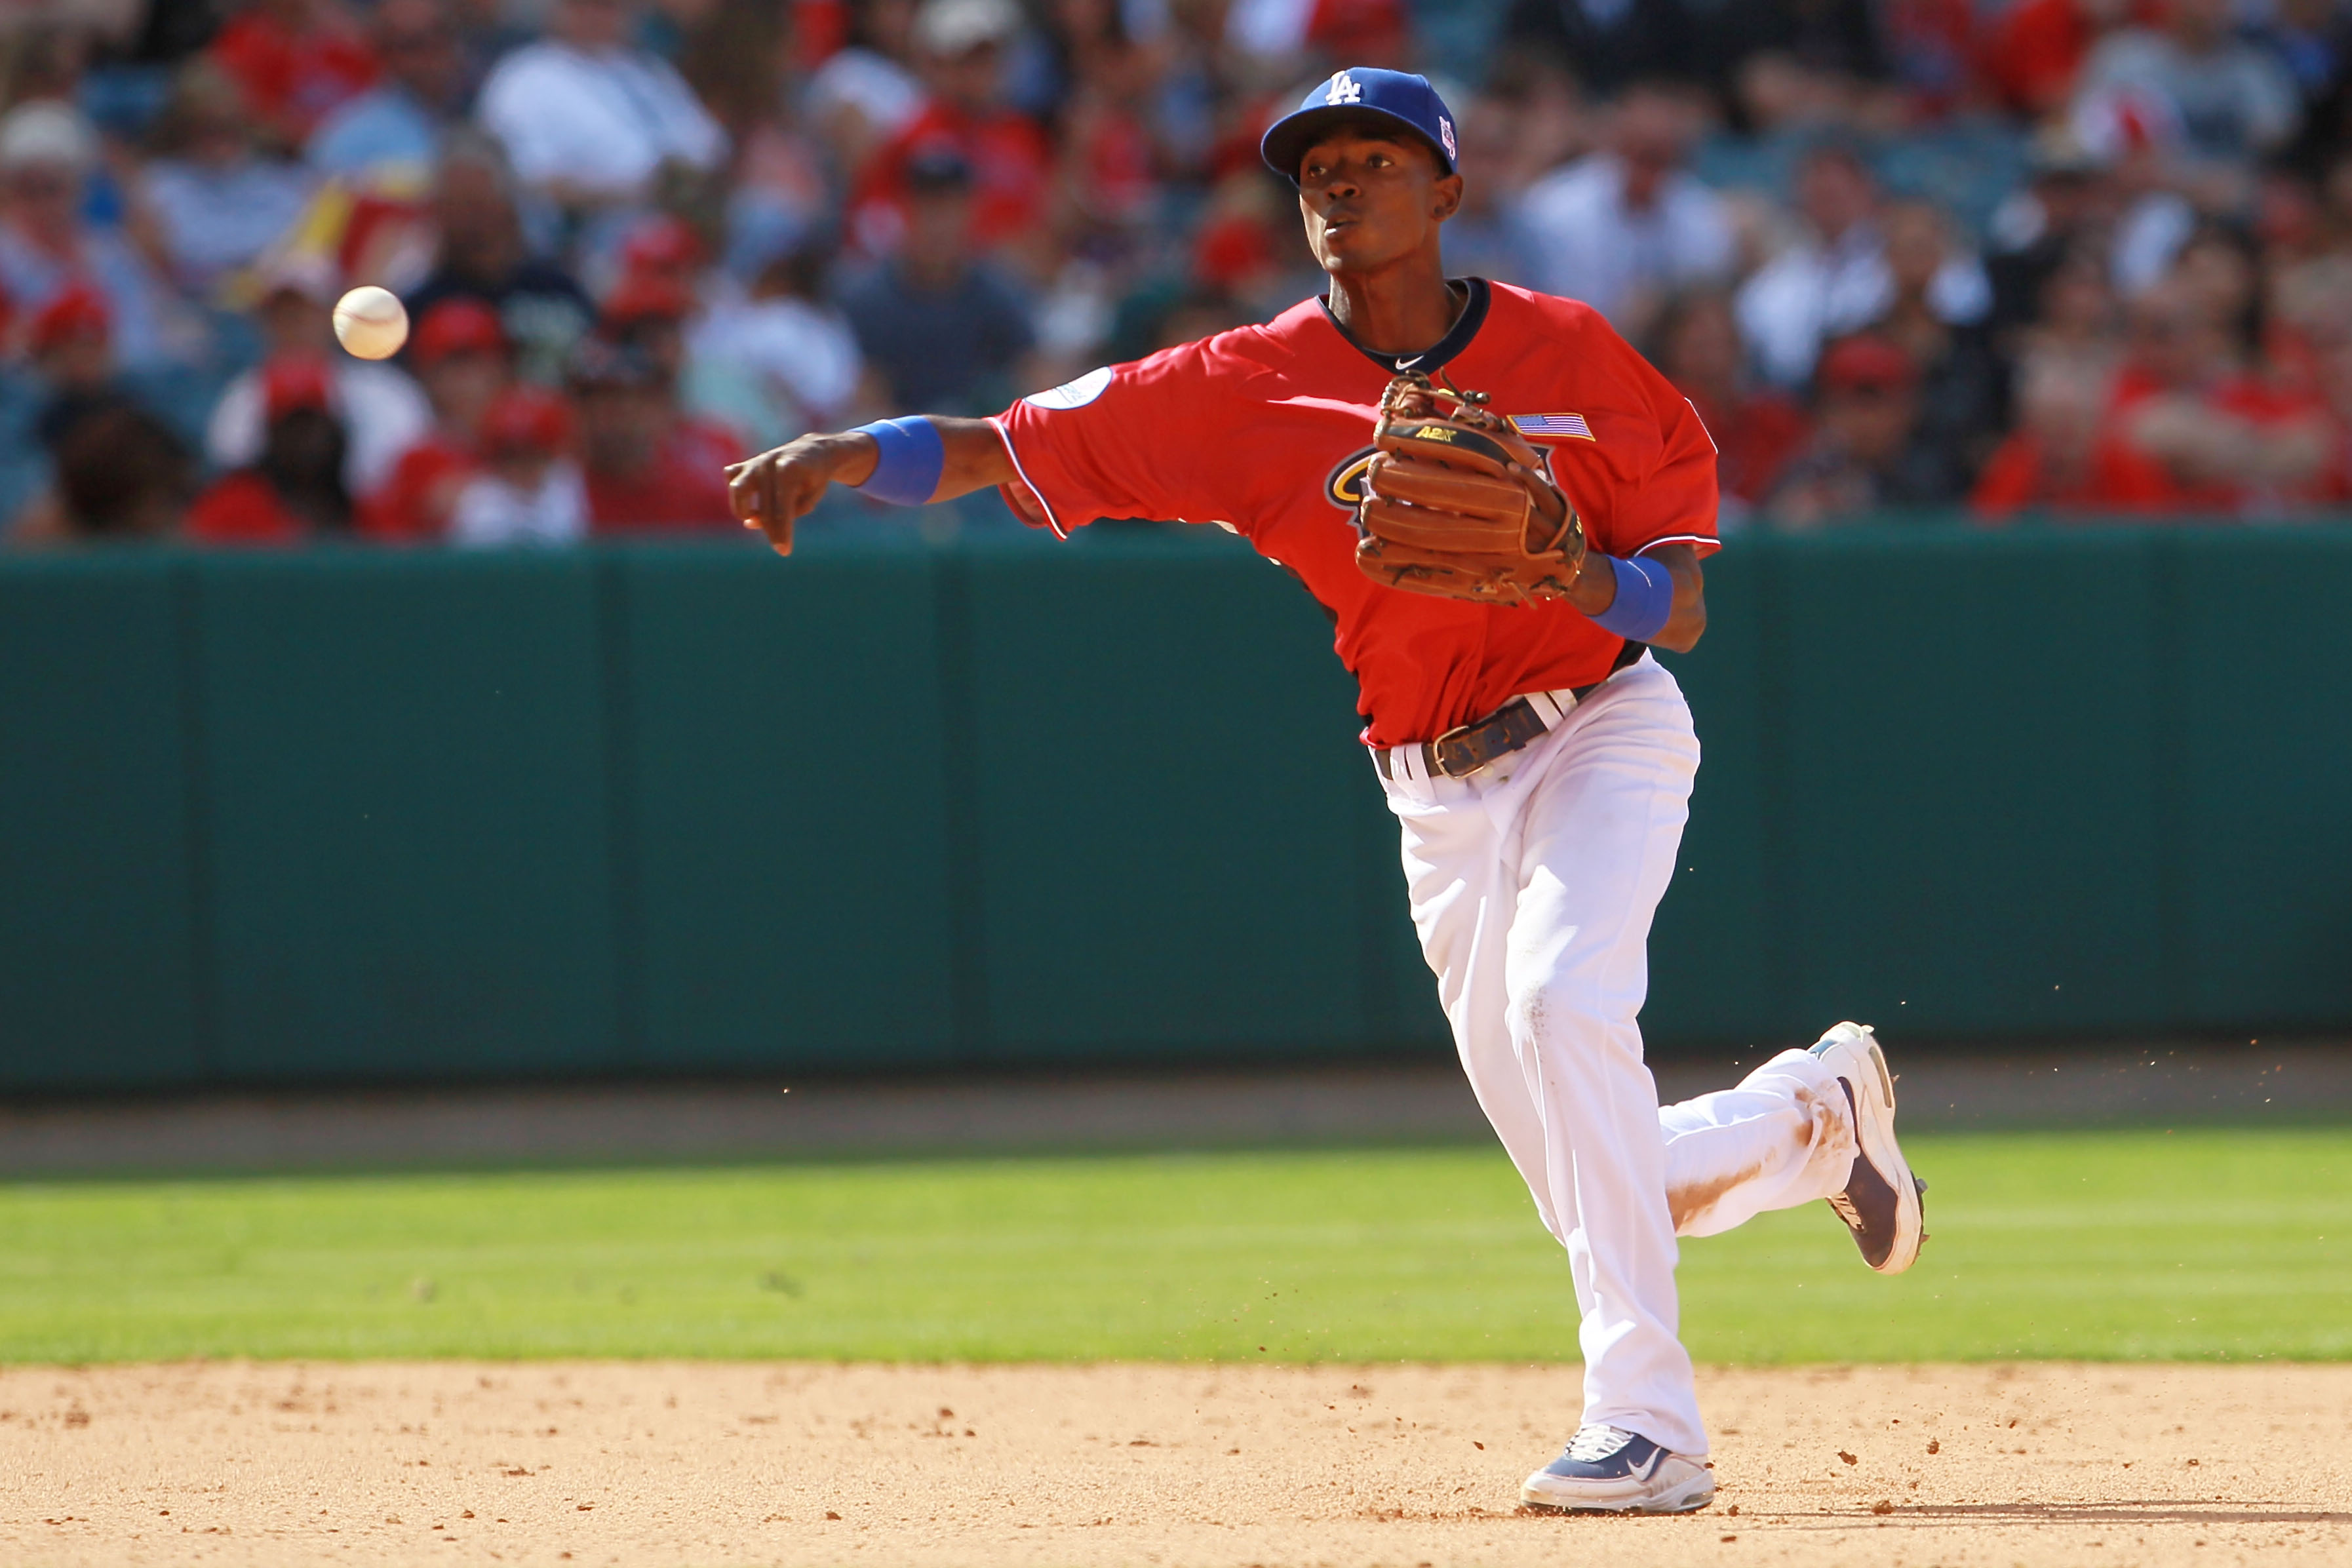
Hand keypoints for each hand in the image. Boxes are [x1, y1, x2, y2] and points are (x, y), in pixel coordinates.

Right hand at [724, 432, 878, 556]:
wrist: (813, 451)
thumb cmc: (814, 479)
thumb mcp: (811, 497)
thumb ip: (787, 512)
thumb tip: (749, 524)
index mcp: (790, 470)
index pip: (782, 508)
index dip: (783, 532)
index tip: (785, 551)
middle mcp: (769, 463)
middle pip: (764, 506)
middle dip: (772, 530)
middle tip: (781, 545)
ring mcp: (756, 461)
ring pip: (737, 488)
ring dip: (742, 508)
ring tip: (752, 517)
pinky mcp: (746, 463)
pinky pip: (732, 476)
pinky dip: (736, 490)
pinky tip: (749, 500)